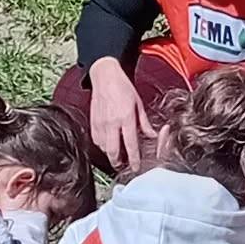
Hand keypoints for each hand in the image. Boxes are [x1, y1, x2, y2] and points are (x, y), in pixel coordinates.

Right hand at [88, 57, 155, 172]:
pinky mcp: (92, 122)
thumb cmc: (122, 87)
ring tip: (116, 155)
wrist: (105, 76)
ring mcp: (100, 123)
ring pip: (103, 147)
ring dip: (110, 154)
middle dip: (118, 162)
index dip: (133, 159)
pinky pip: (96, 140)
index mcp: (125, 117)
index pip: (130, 144)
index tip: (135, 166)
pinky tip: (108, 144)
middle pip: (113, 151)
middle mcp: (111, 122)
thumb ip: (144, 122)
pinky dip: (102, 145)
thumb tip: (152, 135)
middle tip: (123, 165)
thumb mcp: (138, 104)